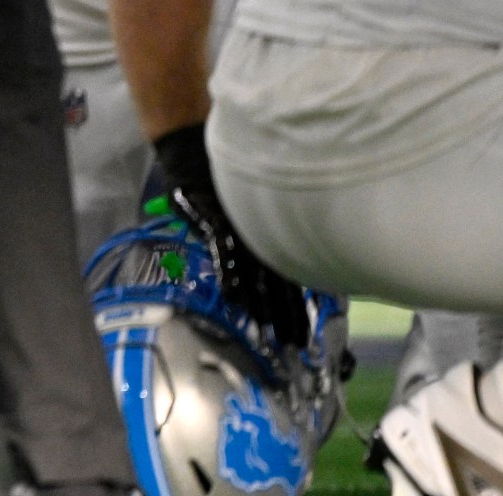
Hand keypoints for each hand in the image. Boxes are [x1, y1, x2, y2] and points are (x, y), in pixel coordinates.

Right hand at [167, 175, 309, 348]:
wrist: (199, 155)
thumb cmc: (222, 184)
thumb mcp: (245, 217)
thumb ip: (253, 243)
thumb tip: (264, 268)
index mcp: (268, 244)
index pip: (287, 285)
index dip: (295, 312)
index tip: (303, 339)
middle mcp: (259, 243)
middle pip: (279, 288)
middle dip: (286, 318)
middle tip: (296, 347)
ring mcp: (239, 235)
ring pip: (257, 278)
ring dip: (264, 308)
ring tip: (270, 334)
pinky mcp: (216, 225)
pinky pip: (224, 254)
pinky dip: (229, 275)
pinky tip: (232, 298)